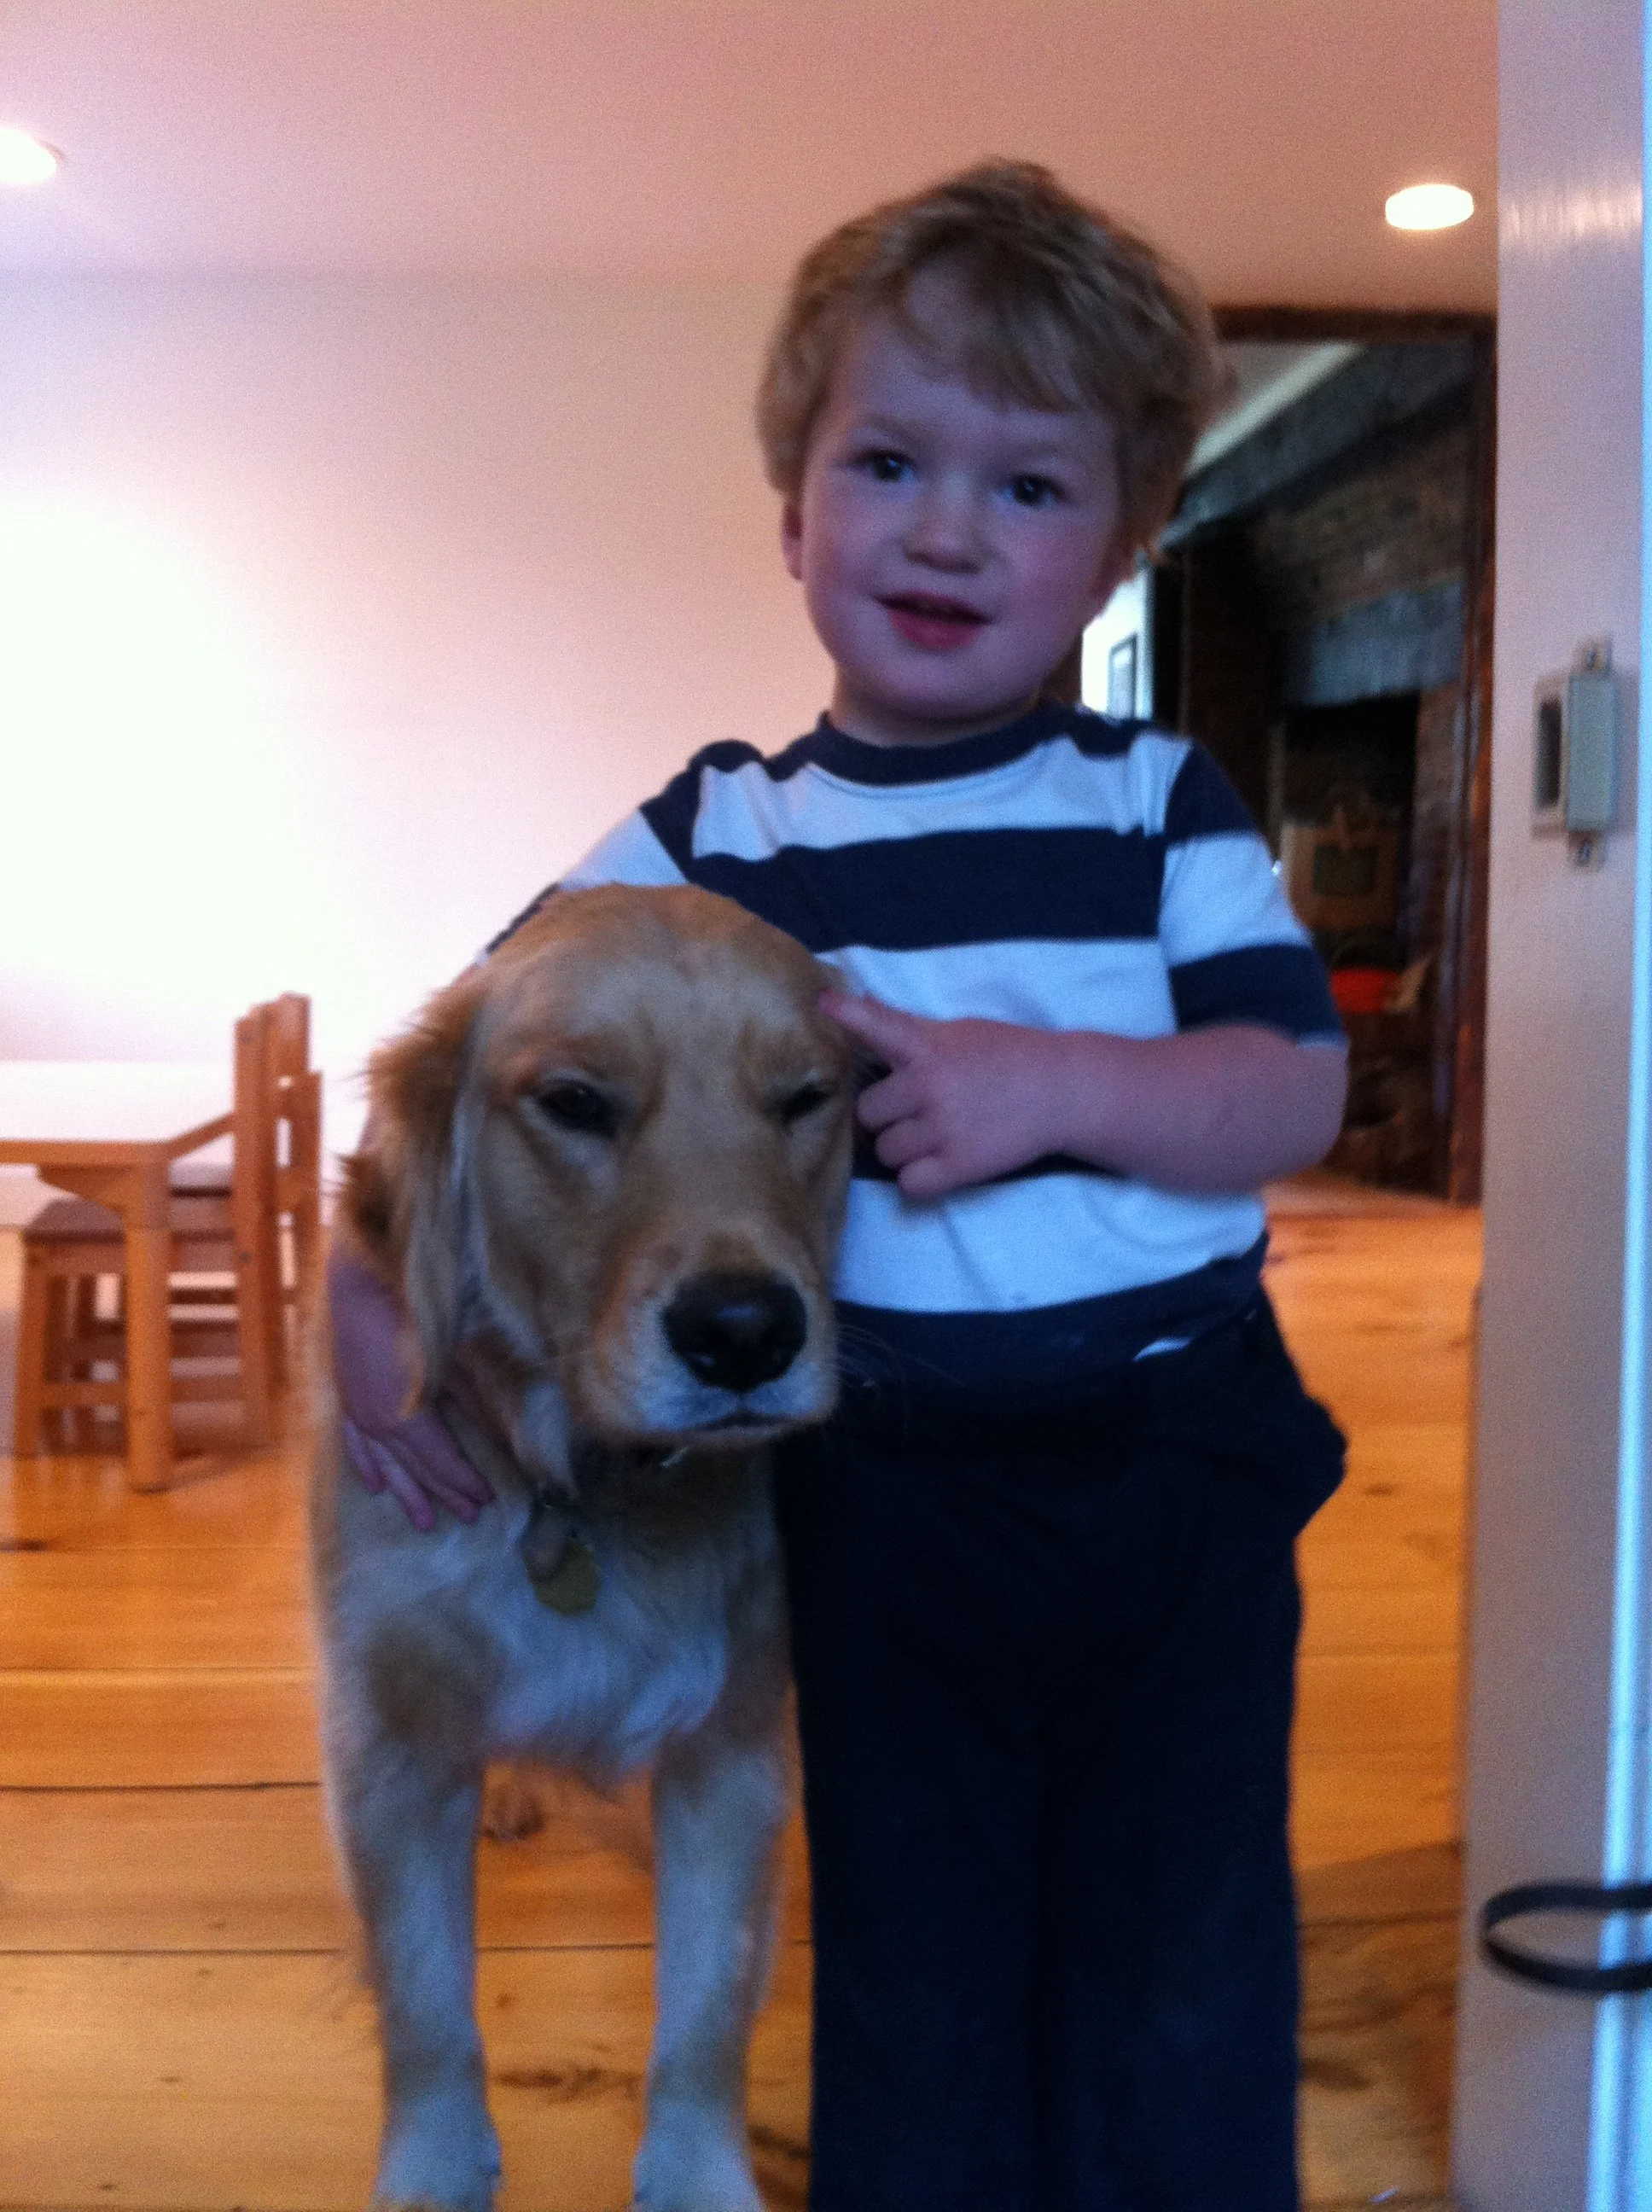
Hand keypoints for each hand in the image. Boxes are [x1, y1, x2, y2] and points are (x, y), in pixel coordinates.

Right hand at [328, 1251, 494, 1529]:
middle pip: (417, 1468)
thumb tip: (502, 1438)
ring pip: (386, 1466)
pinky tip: (376, 1487)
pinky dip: (367, 1467)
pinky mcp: (345, 1399)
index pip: (442, 1461)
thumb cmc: (417, 1315)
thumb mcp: (454, 1362)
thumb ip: (475, 1402)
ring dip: (407, 1493)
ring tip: (424, 1521)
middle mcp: (379, 1423)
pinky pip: (355, 1445)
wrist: (363, 1282)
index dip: (465, 1481)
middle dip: (444, 1494)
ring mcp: (358, 1413)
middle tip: (468, 1518)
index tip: (487, 1499)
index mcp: (408, 1416)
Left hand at [820, 990, 1069, 1198]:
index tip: (823, 1002)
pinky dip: (918, 1178)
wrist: (1065, 1091)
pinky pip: (909, 1183)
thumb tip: (856, 1007)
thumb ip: (907, 1032)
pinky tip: (938, 1162)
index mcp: (930, 1046)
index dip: (847, 1015)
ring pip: (886, 1151)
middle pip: (868, 1112)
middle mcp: (931, 1085)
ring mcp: (945, 1127)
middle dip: (886, 1116)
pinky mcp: (962, 1165)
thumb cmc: (1009, 1057)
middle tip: (914, 1112)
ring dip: (902, 1148)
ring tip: (932, 1136)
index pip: (879, 1025)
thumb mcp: (960, 1033)